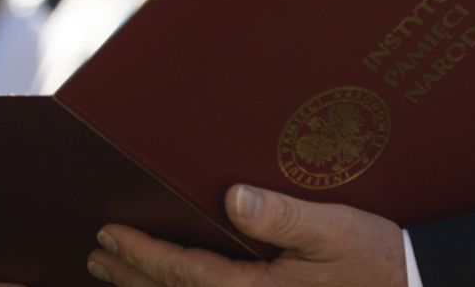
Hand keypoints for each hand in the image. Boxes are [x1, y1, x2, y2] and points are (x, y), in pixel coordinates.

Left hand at [89, 184, 404, 286]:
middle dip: (131, 276)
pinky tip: (175, 286)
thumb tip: (233, 197)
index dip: (141, 254)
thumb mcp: (338, 230)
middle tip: (96, 253)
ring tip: (118, 272)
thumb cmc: (377, 260)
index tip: (108, 234)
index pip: (182, 274)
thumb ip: (284, 217)